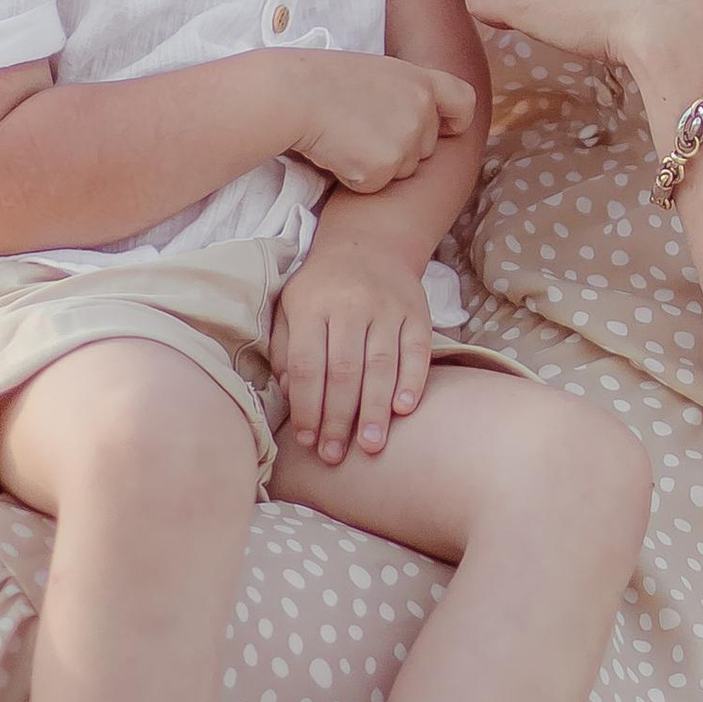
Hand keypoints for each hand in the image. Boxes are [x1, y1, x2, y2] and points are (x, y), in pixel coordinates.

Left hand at [273, 244, 435, 465]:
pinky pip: (416, 351)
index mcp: (311, 306)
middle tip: (335, 455)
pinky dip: (412, 381)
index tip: (307, 440)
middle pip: (344, 371)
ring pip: (381, 365)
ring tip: (372, 446)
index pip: (308, 365)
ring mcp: (387, 308)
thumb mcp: (290, 308)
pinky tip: (405, 410)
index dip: (307, 407)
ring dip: (375, 410)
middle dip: (339, 419)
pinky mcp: (416, 312)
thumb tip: (290, 395)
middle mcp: (350, 305)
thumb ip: (286, 350)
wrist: (369, 246)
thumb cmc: (321, 288)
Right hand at [274, 50, 475, 194]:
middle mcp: (422, 112)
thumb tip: (424, 115)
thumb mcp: (378, 72)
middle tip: (361, 128)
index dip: (456, 120)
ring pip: (403, 170)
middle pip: (426, 148)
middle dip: (401, 147)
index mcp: (421, 82)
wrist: (291, 94)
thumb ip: (406, 93)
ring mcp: (405, 143)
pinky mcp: (382, 170)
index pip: (464, 103)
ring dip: (379, 164)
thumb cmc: (323, 79)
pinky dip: (356, 177)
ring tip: (346, 137)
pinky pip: (376, 185)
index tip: (446, 127)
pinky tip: (337, 153)